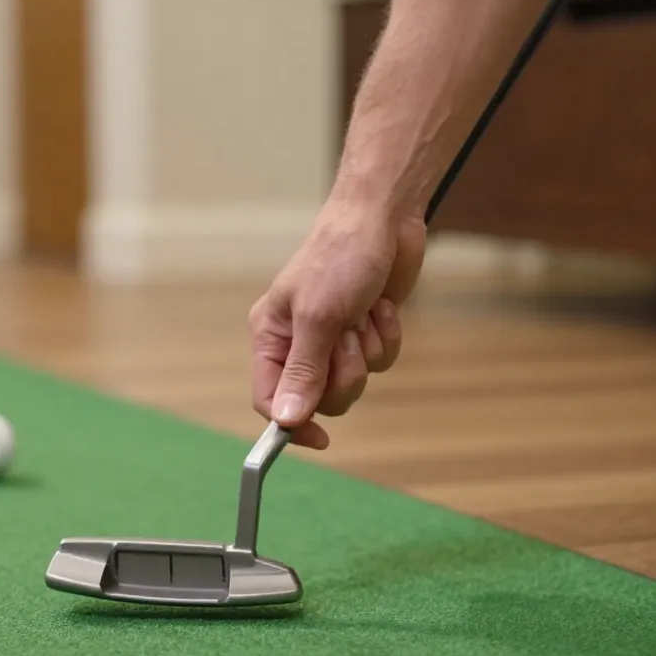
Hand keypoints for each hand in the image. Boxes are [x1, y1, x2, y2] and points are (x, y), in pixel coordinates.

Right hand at [248, 201, 425, 448]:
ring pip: (353, 382)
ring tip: (363, 314)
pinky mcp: (365, 332)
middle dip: (342, 375)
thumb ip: (303, 372)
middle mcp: (298, 342)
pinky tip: (380, 307)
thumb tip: (286, 420)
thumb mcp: (318, 317)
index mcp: (271, 336)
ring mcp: (334, 338)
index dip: (293, 423)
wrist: (384, 217)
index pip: (270, 398)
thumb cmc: (340, 255)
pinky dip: (386, 337)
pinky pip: (380, 362)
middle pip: (318, 398)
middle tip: (349, 341)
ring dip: (367, 351)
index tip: (321, 438)